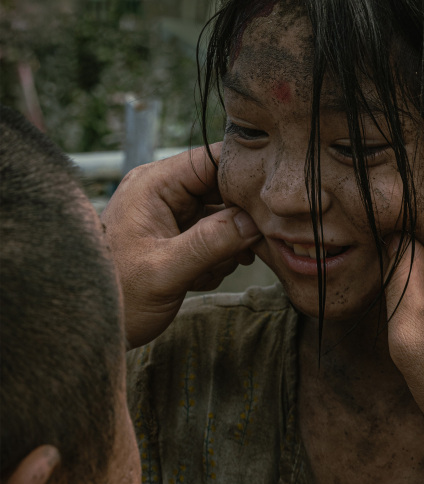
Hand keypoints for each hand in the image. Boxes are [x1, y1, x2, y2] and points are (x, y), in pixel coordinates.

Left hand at [102, 143, 260, 347]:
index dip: (243, 177)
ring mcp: (173, 214)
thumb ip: (210, 243)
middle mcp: (164, 192)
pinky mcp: (180, 236)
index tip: (268, 204)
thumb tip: (253, 221)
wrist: (96, 323)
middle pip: (223, 188)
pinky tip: (201, 278)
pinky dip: (219, 258)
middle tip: (245, 249)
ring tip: (206, 271)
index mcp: (153, 185)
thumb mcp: (165, 271)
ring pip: (226, 216)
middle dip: (239, 220)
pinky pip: (218, 236)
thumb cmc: (120, 297)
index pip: (211, 160)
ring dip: (228, 246)